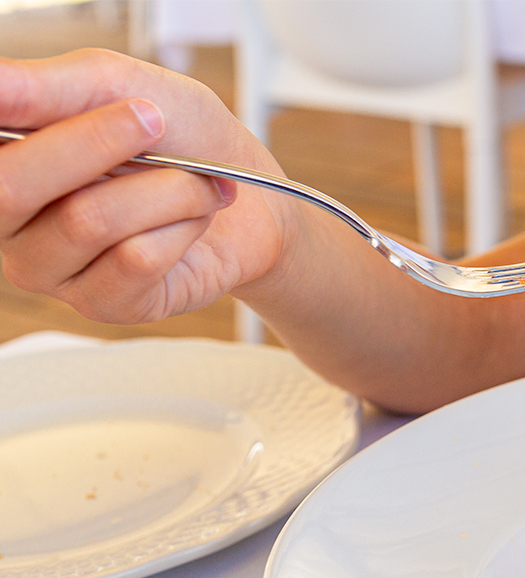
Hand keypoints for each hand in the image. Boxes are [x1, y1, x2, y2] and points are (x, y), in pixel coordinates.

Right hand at [0, 49, 295, 323]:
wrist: (254, 196)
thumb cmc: (180, 134)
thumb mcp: (114, 82)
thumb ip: (42, 86)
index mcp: (1, 157)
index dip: (25, 117)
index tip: (100, 98)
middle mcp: (7, 217)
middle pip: (10, 187)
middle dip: (98, 144)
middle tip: (155, 121)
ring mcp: (48, 267)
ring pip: (86, 222)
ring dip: (163, 190)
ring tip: (193, 182)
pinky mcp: (102, 303)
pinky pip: (135, 260)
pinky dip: (182, 228)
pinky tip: (192, 223)